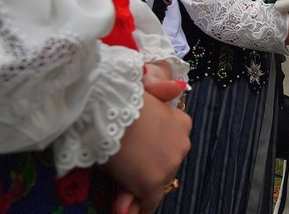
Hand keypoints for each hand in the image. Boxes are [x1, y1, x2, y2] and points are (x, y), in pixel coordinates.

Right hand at [102, 91, 190, 213]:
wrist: (106, 106)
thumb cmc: (120, 96)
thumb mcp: (147, 91)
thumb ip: (164, 92)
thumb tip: (178, 88)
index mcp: (182, 122)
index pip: (168, 146)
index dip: (151, 155)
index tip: (137, 160)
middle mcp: (182, 143)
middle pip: (164, 165)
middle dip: (146, 170)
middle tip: (124, 171)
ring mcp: (170, 163)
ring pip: (155, 183)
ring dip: (138, 187)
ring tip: (119, 189)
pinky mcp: (153, 181)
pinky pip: (147, 203)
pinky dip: (137, 208)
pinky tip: (126, 212)